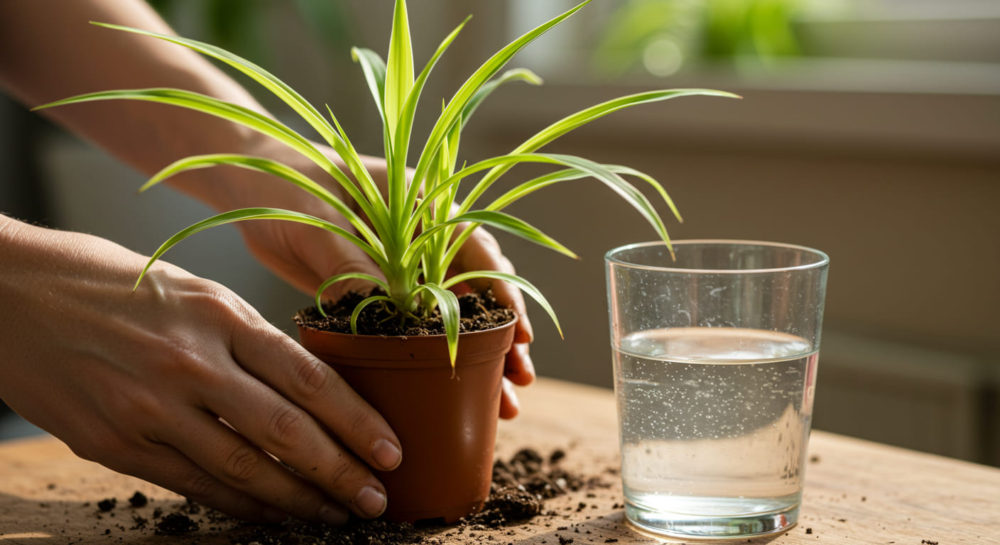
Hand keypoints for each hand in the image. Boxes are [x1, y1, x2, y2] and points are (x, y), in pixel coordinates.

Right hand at [0, 218, 401, 522]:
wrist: (9, 294)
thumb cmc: (108, 282)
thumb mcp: (190, 289)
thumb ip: (244, 336)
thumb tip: (303, 385)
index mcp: (219, 313)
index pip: (307, 376)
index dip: (357, 420)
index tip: (391, 450)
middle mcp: (191, 361)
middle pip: (286, 429)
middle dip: (340, 470)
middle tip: (378, 499)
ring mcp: (150, 407)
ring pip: (244, 466)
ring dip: (297, 499)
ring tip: (335, 516)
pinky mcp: (114, 443)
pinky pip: (193, 483)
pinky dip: (240, 504)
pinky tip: (272, 515)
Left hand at [216, 140, 534, 418]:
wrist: (250, 188)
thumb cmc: (283, 185)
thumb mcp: (316, 219)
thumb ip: (351, 259)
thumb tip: (387, 306)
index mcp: (421, 202)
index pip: (476, 247)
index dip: (502, 289)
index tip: (517, 328)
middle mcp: (424, 236)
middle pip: (479, 287)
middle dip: (504, 332)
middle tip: (520, 376)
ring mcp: (406, 266)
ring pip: (456, 314)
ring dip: (480, 354)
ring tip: (504, 400)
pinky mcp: (383, 291)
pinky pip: (419, 326)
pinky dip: (437, 356)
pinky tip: (457, 390)